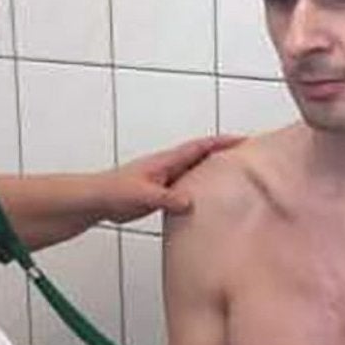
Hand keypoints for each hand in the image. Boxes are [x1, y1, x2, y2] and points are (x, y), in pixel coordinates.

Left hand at [93, 136, 241, 223]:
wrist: (97, 200)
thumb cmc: (116, 191)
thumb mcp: (144, 195)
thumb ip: (167, 199)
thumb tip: (190, 203)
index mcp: (167, 161)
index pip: (200, 147)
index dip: (221, 143)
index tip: (243, 141)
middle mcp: (169, 167)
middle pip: (202, 156)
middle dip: (223, 154)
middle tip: (247, 158)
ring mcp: (166, 180)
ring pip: (196, 173)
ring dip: (213, 173)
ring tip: (235, 179)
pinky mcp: (161, 194)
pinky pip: (188, 190)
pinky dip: (201, 192)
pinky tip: (209, 204)